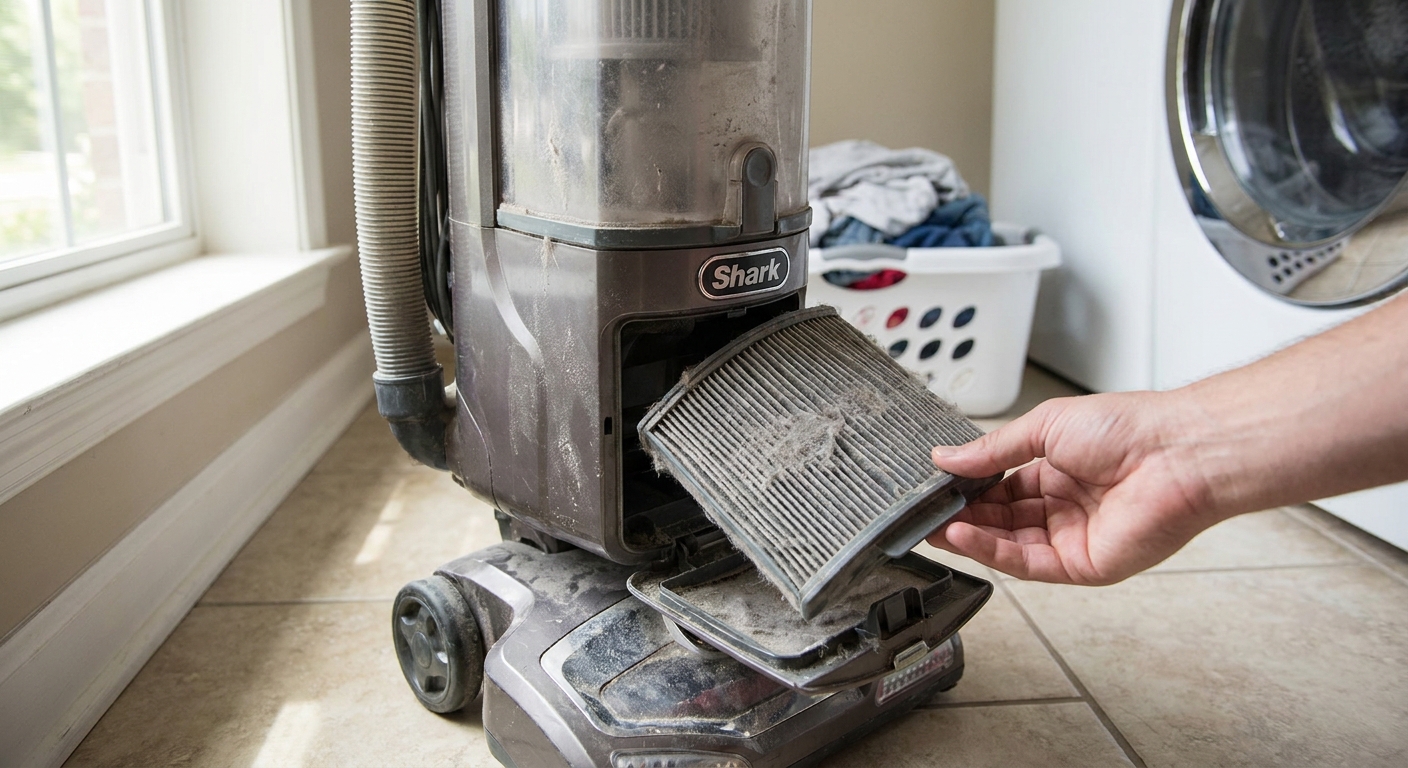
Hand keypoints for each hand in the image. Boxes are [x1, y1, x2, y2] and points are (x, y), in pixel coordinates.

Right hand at [927, 391, 1221, 585]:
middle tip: (924, 510)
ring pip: (1008, 544)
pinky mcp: (1082, 565)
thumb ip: (992, 450)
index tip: (934, 486)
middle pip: (1001, 519)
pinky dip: (991, 550)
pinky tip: (962, 534)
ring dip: (969, 535)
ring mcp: (1072, 537)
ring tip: (933, 524)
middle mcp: (1065, 507)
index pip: (1001, 487)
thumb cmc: (1129, 428)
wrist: (1176, 452)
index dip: (968, 488)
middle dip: (962, 514)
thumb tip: (946, 457)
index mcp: (1059, 470)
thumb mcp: (1044, 426)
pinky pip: (1027, 563)